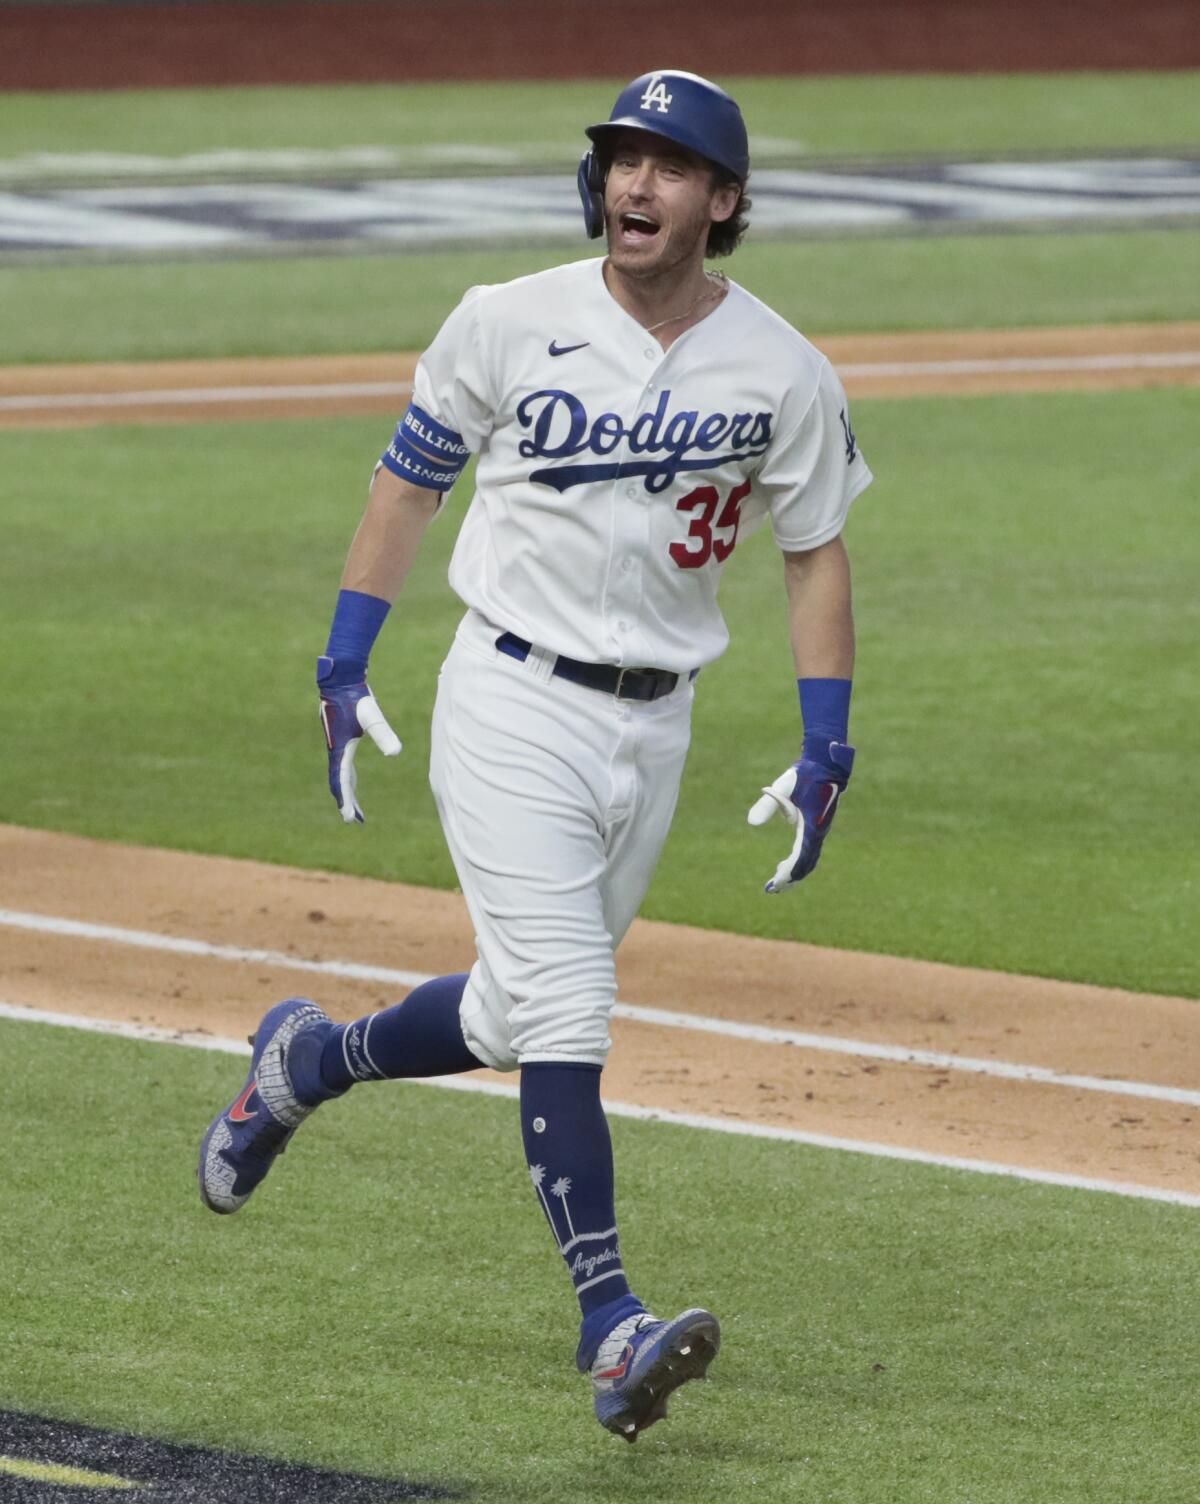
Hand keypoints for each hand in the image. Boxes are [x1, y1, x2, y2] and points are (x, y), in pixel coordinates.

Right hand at [317, 657, 401, 823]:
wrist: (341, 679)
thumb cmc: (356, 696)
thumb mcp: (371, 715)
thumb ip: (383, 733)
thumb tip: (396, 752)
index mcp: (340, 749)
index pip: (341, 781)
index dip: (345, 800)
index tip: (349, 817)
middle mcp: (336, 750)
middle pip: (340, 783)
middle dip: (346, 802)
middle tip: (353, 821)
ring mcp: (337, 745)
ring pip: (341, 776)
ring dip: (347, 792)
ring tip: (355, 809)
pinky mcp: (341, 739)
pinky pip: (343, 766)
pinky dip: (349, 779)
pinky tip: (354, 782)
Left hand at [746, 740, 854, 892]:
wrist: (827, 763)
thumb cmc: (805, 774)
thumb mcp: (783, 786)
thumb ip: (768, 804)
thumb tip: (751, 823)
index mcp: (812, 827)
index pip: (800, 859)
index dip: (787, 874)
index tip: (774, 885)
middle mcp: (818, 832)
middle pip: (805, 864)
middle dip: (789, 879)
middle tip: (771, 889)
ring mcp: (819, 830)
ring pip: (808, 859)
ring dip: (794, 872)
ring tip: (777, 881)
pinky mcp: (817, 825)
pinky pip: (809, 850)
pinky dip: (798, 861)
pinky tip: (785, 863)